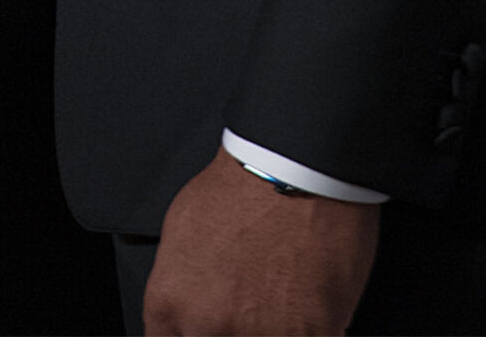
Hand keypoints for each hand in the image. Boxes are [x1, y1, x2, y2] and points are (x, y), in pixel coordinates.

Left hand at [144, 150, 378, 335]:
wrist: (298, 166)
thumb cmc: (244, 185)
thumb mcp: (182, 227)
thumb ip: (181, 283)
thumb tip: (188, 308)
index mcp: (171, 301)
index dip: (193, 331)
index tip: (212, 324)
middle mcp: (207, 325)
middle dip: (233, 328)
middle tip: (252, 301)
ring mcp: (258, 335)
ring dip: (274, 328)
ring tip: (284, 295)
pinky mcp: (308, 334)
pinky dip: (314, 327)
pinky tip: (312, 297)